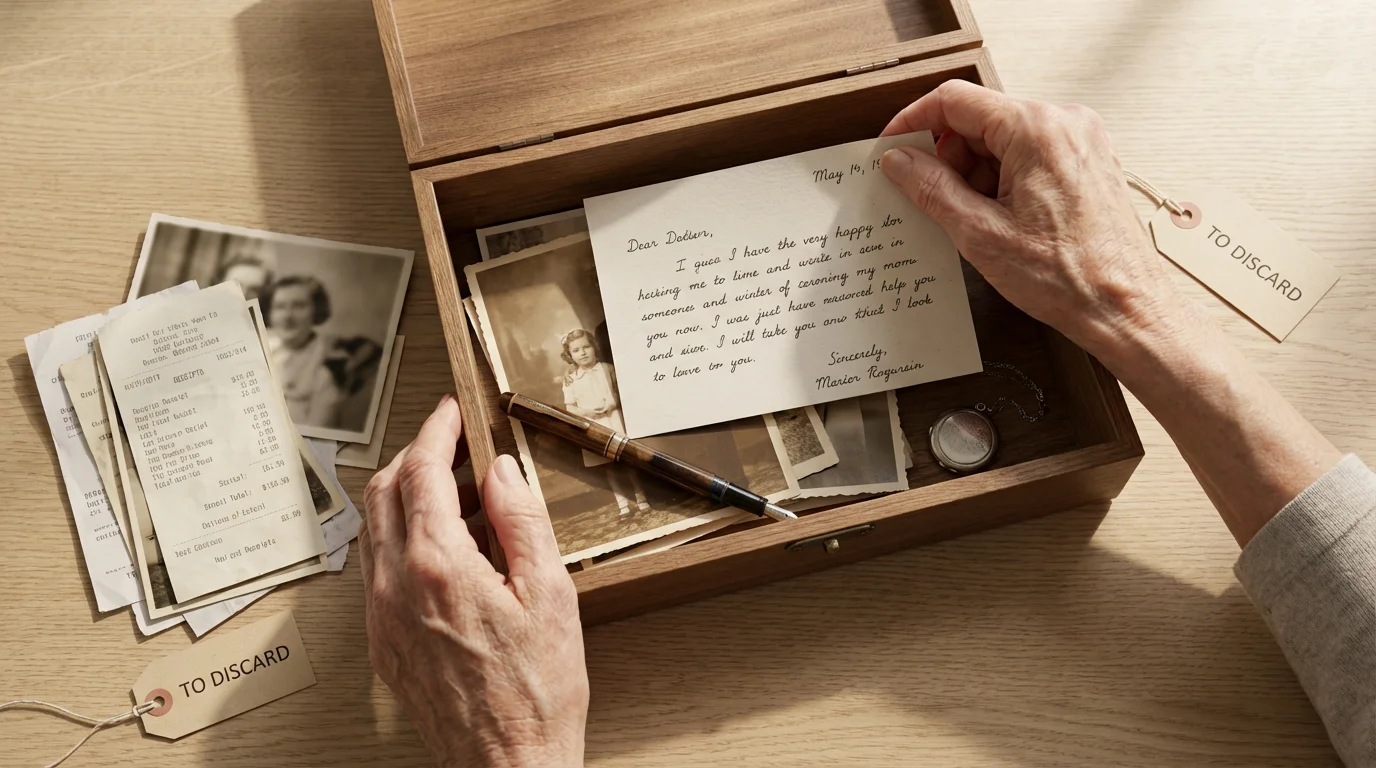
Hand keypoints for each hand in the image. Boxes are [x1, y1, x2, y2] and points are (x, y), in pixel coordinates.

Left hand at [361, 396, 587, 767]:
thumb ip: (521, 521)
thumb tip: (500, 470)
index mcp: (437, 566)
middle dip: (414, 456)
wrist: (508, 764)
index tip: (451, 412)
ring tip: (461, 497)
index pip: (420, 473)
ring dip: (407, 497)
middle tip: (452, 444)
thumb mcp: (549, 593)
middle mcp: (395, 586)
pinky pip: (378, 568)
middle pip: (382, 492)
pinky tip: (448, 550)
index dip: (436, 432)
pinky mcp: (383, 641)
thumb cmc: (536, 691)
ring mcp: (382, 616)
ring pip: (374, 529)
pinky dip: (404, 538)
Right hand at [879, 80, 1186, 358]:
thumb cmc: (1070, 278)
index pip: (955, 101)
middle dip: (949, 158)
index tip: (892, 147)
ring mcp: (1080, 140)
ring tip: (980, 223)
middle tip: (935, 201)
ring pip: (1003, 139)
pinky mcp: (1086, 161)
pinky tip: (1002, 220)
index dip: (913, 122)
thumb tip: (899, 161)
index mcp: (1037, 130)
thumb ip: (932, 188)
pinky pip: (1028, 154)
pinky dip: (1003, 180)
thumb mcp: (980, 234)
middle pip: (980, 119)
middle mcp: (1064, 123)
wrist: (1126, 308)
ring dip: (977, 174)